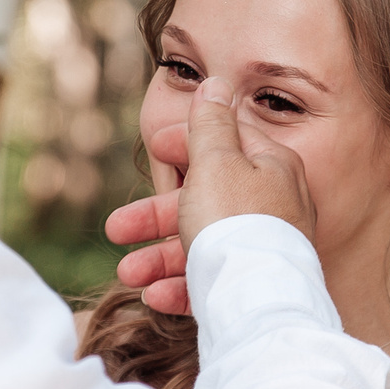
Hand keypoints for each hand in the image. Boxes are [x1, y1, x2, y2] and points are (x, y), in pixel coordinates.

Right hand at [103, 77, 313, 315]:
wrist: (261, 304)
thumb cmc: (235, 224)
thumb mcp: (216, 162)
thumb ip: (211, 124)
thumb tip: (217, 84)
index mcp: (271, 166)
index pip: (226, 143)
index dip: (185, 143)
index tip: (155, 149)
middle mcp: (273, 205)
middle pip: (204, 201)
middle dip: (153, 217)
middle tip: (115, 228)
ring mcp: (266, 249)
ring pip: (203, 245)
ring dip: (158, 258)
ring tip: (127, 275)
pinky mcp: (256, 285)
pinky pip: (213, 280)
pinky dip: (181, 286)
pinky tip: (155, 296)